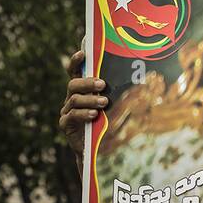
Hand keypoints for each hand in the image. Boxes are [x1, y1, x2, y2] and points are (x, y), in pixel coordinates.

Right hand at [59, 50, 108, 170]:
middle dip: (87, 83)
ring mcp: (67, 110)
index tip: (82, 53)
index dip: (76, 61)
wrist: (95, 149)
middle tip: (102, 84)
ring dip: (90, 99)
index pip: (75, 71)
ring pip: (74, 99)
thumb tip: (137, 80)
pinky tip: (93, 115)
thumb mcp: (111, 106)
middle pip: (73, 84)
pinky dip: (83, 113)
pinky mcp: (65, 124)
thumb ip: (114, 94)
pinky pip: (72, 115)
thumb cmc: (105, 123)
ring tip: (103, 102)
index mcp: (80, 90)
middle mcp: (71, 98)